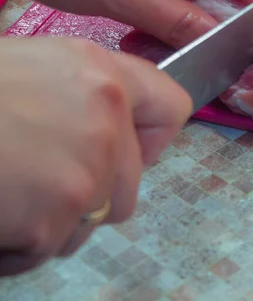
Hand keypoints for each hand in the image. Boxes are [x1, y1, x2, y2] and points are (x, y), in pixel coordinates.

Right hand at [0, 37, 191, 275]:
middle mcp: (107, 115)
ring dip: (56, 220)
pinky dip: (21, 244)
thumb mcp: (33, 71)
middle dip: (91, 193)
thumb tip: (114, 137)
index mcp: (101, 72)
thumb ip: (85, 99)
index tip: (127, 150)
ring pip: (94, 220)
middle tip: (36, 179)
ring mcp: (88, 167)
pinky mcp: (58, 215)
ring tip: (8, 191)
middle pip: (131, 183)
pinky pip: (51, 246)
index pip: (172, 109)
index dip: (152, 138)